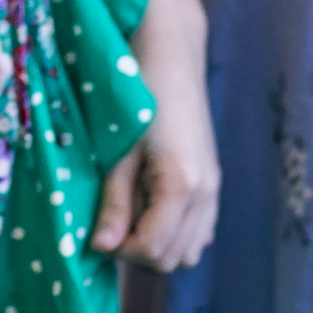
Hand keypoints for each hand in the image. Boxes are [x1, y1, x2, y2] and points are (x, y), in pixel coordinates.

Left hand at [92, 0, 218, 270]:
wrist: (170, 55)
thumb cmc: (139, 97)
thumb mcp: (119, 152)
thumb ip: (115, 202)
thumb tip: (102, 247)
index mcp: (183, 186)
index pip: (153, 249)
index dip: (120, 250)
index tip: (97, 233)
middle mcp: (207, 194)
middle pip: (174, 257)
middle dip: (138, 250)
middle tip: (111, 225)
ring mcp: (215, 188)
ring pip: (191, 248)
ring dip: (158, 243)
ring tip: (130, 214)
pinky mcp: (213, 180)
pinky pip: (200, 229)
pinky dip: (177, 231)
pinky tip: (151, 206)